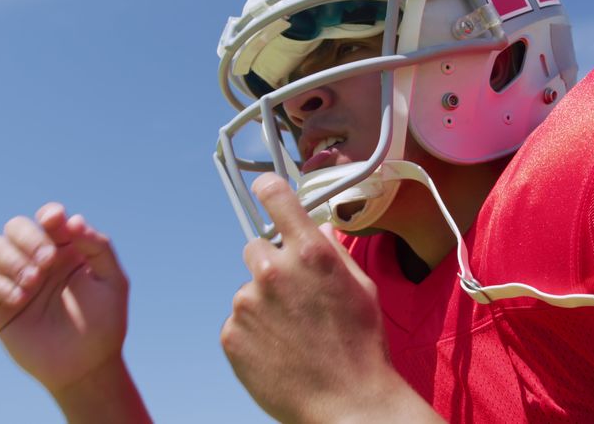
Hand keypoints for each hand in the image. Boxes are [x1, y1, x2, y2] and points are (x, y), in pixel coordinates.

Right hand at [0, 203, 129, 395]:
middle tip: (48, 263)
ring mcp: (17, 279)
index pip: (50, 217)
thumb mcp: (112, 281)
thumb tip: (73, 220)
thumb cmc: (104, 321)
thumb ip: (98, 247)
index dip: (49, 215)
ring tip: (33, 281)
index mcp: (67, 249)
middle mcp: (39, 259)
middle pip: (16, 226)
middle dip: (29, 238)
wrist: (86, 365)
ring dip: (11, 257)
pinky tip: (21, 299)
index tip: (55, 223)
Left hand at [220, 174, 440, 422]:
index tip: (266, 191)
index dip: (270, 191)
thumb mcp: (362, 289)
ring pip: (249, 290)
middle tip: (295, 297)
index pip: (275, 197)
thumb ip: (334, 252)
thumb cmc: (362, 346)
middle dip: (272, 265)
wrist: (347, 404)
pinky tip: (279, 351)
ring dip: (264, 304)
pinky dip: (253, 334)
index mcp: (310, 253)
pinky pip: (238, 323)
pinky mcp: (231, 335)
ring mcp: (248, 304)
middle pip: (256, 248)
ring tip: (293, 335)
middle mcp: (274, 271)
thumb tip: (317, 229)